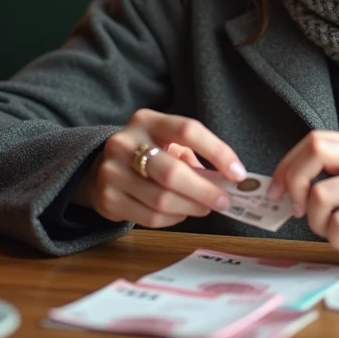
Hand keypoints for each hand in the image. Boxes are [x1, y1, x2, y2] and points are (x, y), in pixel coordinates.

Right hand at [76, 108, 246, 227]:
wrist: (100, 168)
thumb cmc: (148, 154)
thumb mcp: (168, 144)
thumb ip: (194, 158)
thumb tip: (228, 181)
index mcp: (146, 121)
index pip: (188, 130)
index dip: (217, 152)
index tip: (238, 173)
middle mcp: (124, 142)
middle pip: (172, 171)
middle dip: (205, 190)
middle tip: (225, 201)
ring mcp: (112, 172)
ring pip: (161, 199)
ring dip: (191, 207)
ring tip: (205, 207)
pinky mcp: (107, 199)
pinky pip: (149, 217)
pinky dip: (173, 219)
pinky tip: (182, 213)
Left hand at [269, 131, 338, 254]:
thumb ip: (338, 171)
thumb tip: (289, 187)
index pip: (312, 141)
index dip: (286, 166)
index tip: (276, 191)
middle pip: (313, 153)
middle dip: (294, 184)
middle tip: (298, 210)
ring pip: (321, 196)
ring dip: (317, 223)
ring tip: (331, 233)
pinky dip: (336, 239)